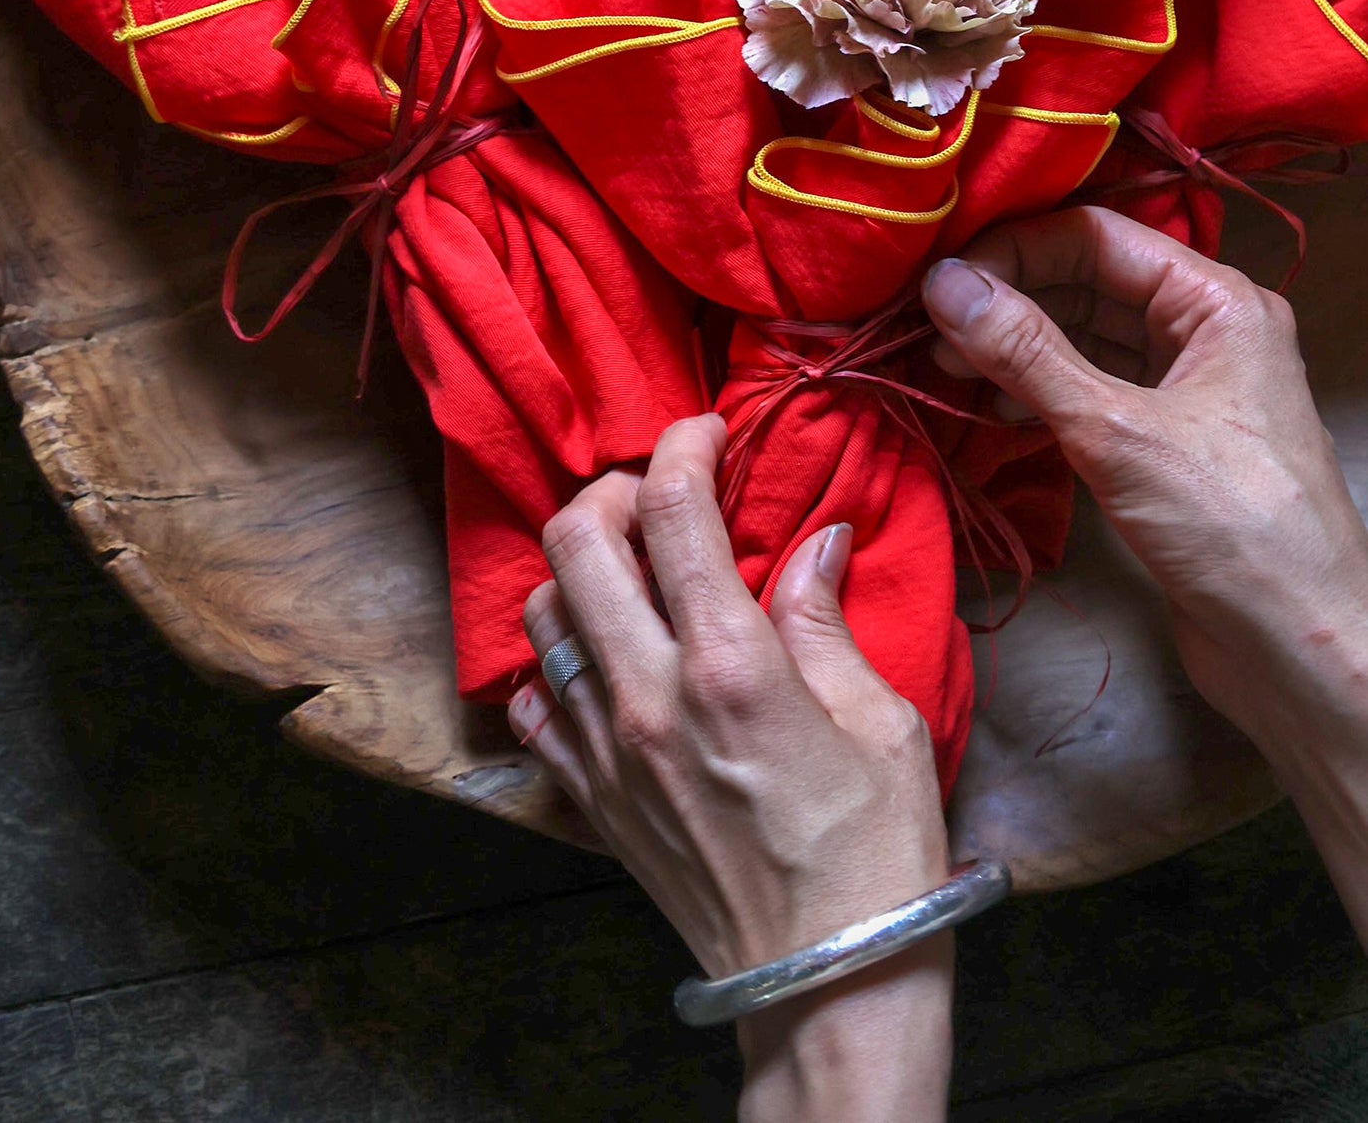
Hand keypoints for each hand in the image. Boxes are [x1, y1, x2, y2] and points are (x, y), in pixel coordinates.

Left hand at [508, 414, 952, 1121]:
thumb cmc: (875, 856)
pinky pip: (534, 700)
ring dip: (579, 567)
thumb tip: (816, 539)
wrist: (822, 981)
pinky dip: (556, 657)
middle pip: (576, 542)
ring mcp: (605, 748)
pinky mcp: (588, 795)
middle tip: (660, 495)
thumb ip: (825, 620)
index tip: (708, 432)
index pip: (674, 513)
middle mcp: (648, 696)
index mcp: (730, 667)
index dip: (684, 447)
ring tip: (632, 567)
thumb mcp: (880, 722)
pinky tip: (604, 654)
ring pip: (542, 611)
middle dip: (613, 491)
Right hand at [921, 207, 1367, 762]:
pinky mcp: (1166, 445)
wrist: (1301, 650)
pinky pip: (1090, 393)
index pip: (1097, 237)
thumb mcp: (1116, 431)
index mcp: (1217, 302)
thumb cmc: (1230, 526)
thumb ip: (1026, 353)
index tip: (938, 280)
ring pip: (1084, 341)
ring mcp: (1186, 390)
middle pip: (1087, 284)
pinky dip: (1038, 396)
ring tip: (947, 372)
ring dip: (1016, 352)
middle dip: (1008, 303)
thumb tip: (944, 283)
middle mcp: (1205, 332)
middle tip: (930, 333)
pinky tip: (992, 412)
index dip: (1013, 249)